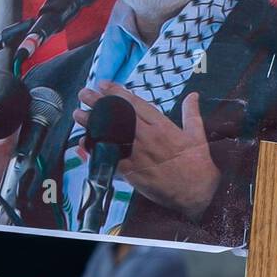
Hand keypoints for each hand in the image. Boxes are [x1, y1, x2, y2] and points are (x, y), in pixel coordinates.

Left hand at [73, 83, 219, 219]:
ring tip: (78, 114)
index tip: (104, 84)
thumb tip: (193, 95)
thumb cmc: (198, 163)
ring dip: (93, 124)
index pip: (136, 105)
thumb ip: (191, 113)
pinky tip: (84, 144)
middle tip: (83, 93)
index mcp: (163, 126)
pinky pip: (111, 159)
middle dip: (99, 103)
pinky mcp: (133, 172)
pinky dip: (97, 151)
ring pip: (111, 135)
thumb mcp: (197, 135)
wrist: (198, 192)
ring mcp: (138, 155)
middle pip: (119, 116)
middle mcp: (148, 138)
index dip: (118, 92)